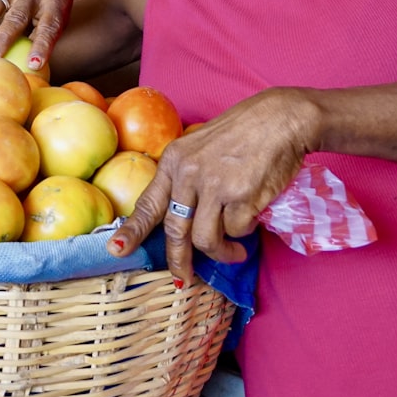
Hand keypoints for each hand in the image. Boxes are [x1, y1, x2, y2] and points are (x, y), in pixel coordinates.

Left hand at [107, 88, 312, 282]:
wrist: (279, 119)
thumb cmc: (242, 132)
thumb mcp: (200, 146)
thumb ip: (186, 176)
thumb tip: (182, 215)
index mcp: (175, 160)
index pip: (148, 202)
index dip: (132, 231)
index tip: (117, 250)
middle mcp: (189, 174)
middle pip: (176, 231)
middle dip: (179, 261)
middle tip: (184, 278)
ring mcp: (214, 185)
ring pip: (206, 239)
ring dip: (221, 253)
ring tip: (235, 252)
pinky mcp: (241, 196)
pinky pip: (236, 230)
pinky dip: (244, 232)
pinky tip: (252, 218)